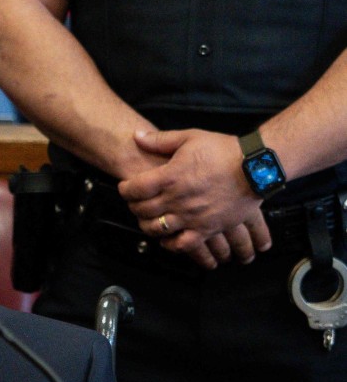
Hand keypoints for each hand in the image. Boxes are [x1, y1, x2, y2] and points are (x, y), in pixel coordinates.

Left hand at [118, 129, 270, 267]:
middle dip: (134, 206)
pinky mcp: (207, 229)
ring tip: (149, 219)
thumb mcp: (191, 137)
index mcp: (170, 176)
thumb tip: (136, 136)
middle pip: (142, 210)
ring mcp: (191, 217)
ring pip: (156, 229)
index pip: (134, 189)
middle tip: (136, 203)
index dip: (125, 189)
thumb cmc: (223, 150)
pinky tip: (167, 239)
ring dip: (147, 225)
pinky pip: (182, 245)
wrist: (256, 167)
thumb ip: (161, 139)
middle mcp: (177, 199)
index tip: (126, 188)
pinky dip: (170, 244)